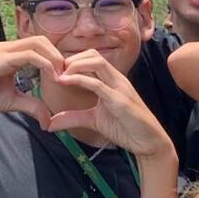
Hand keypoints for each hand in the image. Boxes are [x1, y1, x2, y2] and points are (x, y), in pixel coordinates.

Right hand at [0, 38, 61, 127]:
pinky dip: (46, 65)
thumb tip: (48, 120)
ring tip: (62, 78)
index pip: (41, 48)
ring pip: (38, 44)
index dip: (57, 60)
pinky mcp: (0, 58)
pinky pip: (30, 55)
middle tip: (68, 76)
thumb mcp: (11, 101)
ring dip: (55, 59)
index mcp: (12, 55)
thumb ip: (31, 106)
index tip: (67, 78)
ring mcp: (3, 51)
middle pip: (43, 41)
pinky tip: (53, 79)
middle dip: (60, 56)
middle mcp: (8, 48)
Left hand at [47, 50, 173, 159]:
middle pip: (92, 54)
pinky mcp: (120, 100)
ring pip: (96, 62)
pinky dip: (78, 79)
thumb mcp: (94, 121)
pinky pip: (97, 83)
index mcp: (112, 80)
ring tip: (59, 75)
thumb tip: (50, 123)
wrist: (148, 142)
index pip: (91, 58)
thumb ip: (73, 117)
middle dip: (71, 59)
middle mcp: (117, 79)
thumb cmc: (126, 129)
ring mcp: (120, 88)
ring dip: (74, 65)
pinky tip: (64, 82)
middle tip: (54, 72)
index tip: (55, 73)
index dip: (72, 61)